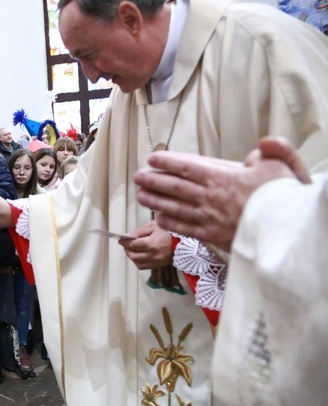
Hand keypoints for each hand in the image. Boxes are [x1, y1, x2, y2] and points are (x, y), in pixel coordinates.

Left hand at [119, 220, 172, 269]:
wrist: (186, 242)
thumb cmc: (170, 231)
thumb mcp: (154, 226)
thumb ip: (139, 232)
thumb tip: (127, 236)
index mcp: (152, 244)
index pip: (132, 245)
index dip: (124, 242)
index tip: (121, 239)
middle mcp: (153, 255)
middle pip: (133, 256)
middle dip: (127, 249)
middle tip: (126, 244)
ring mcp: (156, 262)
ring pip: (137, 263)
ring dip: (132, 256)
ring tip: (132, 249)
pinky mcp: (159, 265)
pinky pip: (144, 266)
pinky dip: (139, 261)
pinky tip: (140, 255)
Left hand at [134, 137, 306, 251]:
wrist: (286, 234)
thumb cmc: (284, 199)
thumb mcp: (282, 166)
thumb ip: (271, 151)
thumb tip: (257, 150)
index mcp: (223, 178)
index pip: (187, 167)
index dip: (167, 162)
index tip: (152, 159)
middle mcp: (211, 198)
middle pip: (175, 187)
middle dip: (154, 181)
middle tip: (138, 177)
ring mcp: (209, 218)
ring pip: (175, 207)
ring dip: (155, 201)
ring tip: (141, 195)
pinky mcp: (212, 236)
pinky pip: (185, 228)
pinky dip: (170, 222)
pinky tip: (159, 219)